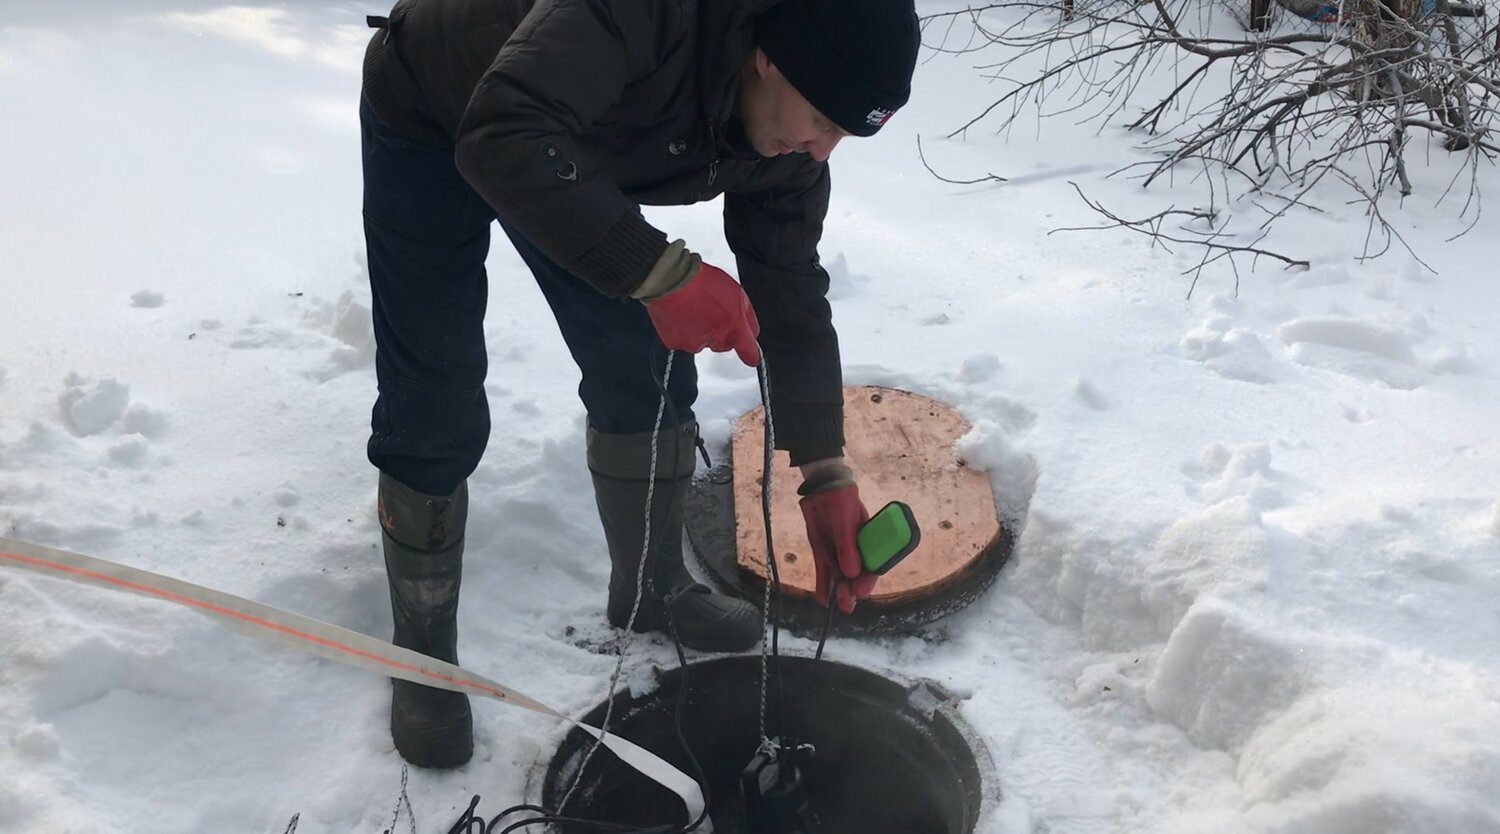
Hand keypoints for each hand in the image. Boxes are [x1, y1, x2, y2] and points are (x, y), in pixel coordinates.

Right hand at [644, 262, 759, 365]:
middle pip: (724, 343)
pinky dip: (683, 329)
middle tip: (712, 310)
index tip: (752, 358)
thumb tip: (751, 330)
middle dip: (721, 331)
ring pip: (703, 341)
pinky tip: (681, 313)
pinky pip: (683, 339)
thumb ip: (747, 315)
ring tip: (694, 308)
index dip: (751, 355)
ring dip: (701, 330)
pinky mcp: (676, 343)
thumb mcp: (737, 292)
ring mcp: (695, 344)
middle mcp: (716, 341)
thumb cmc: (703, 283)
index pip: (748, 351)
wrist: (671, 282)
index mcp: (735, 328)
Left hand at [798, 482, 879, 613]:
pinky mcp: (823, 551)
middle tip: (846, 603)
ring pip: (840, 576)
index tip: (861, 591)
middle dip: (852, 590)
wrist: (820, 487)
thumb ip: (847, 546)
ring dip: (839, 591)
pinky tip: (822, 599)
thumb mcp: (845, 521)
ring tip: (837, 606)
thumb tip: (852, 573)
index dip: (868, 580)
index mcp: (870, 541)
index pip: (873, 565)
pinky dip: (823, 584)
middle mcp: (856, 550)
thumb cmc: (840, 499)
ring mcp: (839, 552)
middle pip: (857, 575)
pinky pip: (824, 571)